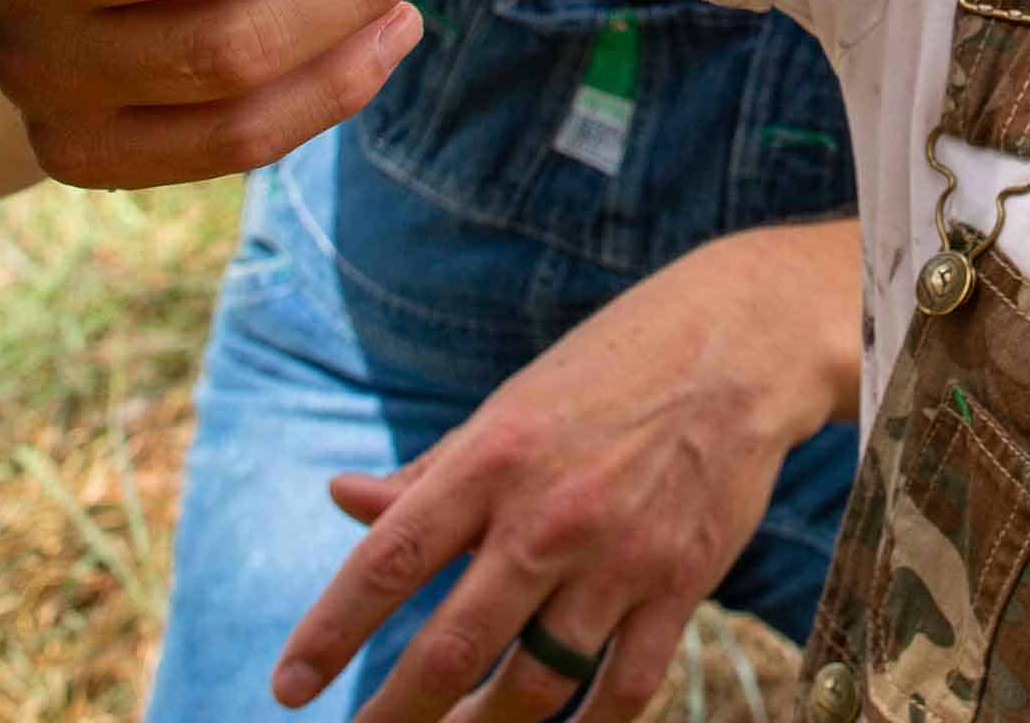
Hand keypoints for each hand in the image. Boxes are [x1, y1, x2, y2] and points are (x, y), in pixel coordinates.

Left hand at [269, 219, 864, 722]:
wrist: (741, 342)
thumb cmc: (610, 368)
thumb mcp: (510, 405)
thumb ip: (431, 470)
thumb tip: (344, 500)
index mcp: (491, 459)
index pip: (388, 562)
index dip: (329, 632)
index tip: (288, 686)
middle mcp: (548, 514)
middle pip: (453, 647)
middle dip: (396, 712)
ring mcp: (620, 556)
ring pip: (536, 684)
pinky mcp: (682, 582)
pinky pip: (626, 687)